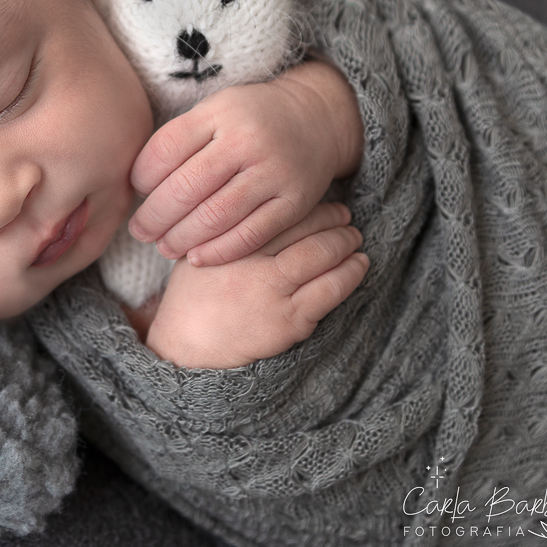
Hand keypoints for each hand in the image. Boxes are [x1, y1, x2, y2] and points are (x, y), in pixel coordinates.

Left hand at [129, 59, 362, 266]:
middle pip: (185, 188)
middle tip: (139, 230)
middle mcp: (247, 141)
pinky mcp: (294, 203)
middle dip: (154, 216)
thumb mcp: (214, 110)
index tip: (136, 190)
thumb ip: (180, 138)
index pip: (166, 149)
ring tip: (162, 246)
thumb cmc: (249, 119)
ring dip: (180, 238)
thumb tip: (137, 184)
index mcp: (220, 112)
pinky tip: (196, 257)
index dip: (142, 176)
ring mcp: (274, 173)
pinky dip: (217, 251)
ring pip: (214, 217)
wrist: (315, 118)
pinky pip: (249, 236)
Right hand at [144, 202, 367, 368]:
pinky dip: (350, 274)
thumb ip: (221, 230)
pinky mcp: (288, 320)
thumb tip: (257, 205)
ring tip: (355, 239)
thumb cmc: (192, 298)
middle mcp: (250, 261)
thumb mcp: (196, 252)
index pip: (276, 209)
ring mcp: (271, 291)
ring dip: (345, 243)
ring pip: (321, 254)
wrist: (187, 347)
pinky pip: (330, 290)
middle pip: (303, 226)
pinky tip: (358, 266)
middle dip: (332, 218)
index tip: (315, 199)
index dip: (304, 201)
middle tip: (345, 217)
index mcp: (228, 239)